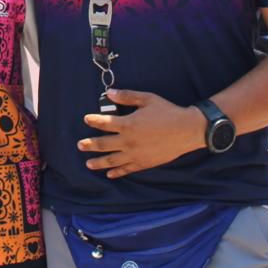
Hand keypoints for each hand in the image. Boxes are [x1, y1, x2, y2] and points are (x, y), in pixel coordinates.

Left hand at [78, 89, 204, 177]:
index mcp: (128, 124)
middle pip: (103, 144)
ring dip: (98, 162)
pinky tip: (110, 174)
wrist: (186, 130)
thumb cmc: (167, 112)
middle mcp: (128, 141)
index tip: (86, 119)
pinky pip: (127, 169)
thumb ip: (127, 96)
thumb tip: (109, 93)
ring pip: (112, 160)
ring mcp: (136, 154)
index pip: (104, 123)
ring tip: (88, 164)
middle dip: (90, 144)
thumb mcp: (147, 99)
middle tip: (80, 145)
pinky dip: (117, 172)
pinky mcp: (144, 163)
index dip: (93, 120)